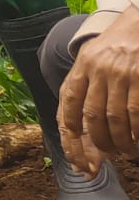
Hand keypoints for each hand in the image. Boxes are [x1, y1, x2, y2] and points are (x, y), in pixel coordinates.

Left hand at [60, 6, 138, 176]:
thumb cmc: (118, 43)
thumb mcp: (93, 56)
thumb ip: (85, 83)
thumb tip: (80, 122)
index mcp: (83, 65)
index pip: (68, 102)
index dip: (69, 129)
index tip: (74, 148)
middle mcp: (99, 69)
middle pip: (91, 116)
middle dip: (97, 142)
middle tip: (104, 156)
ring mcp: (121, 74)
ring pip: (115, 118)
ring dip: (119, 141)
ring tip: (124, 152)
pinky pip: (135, 114)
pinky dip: (136, 131)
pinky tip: (136, 140)